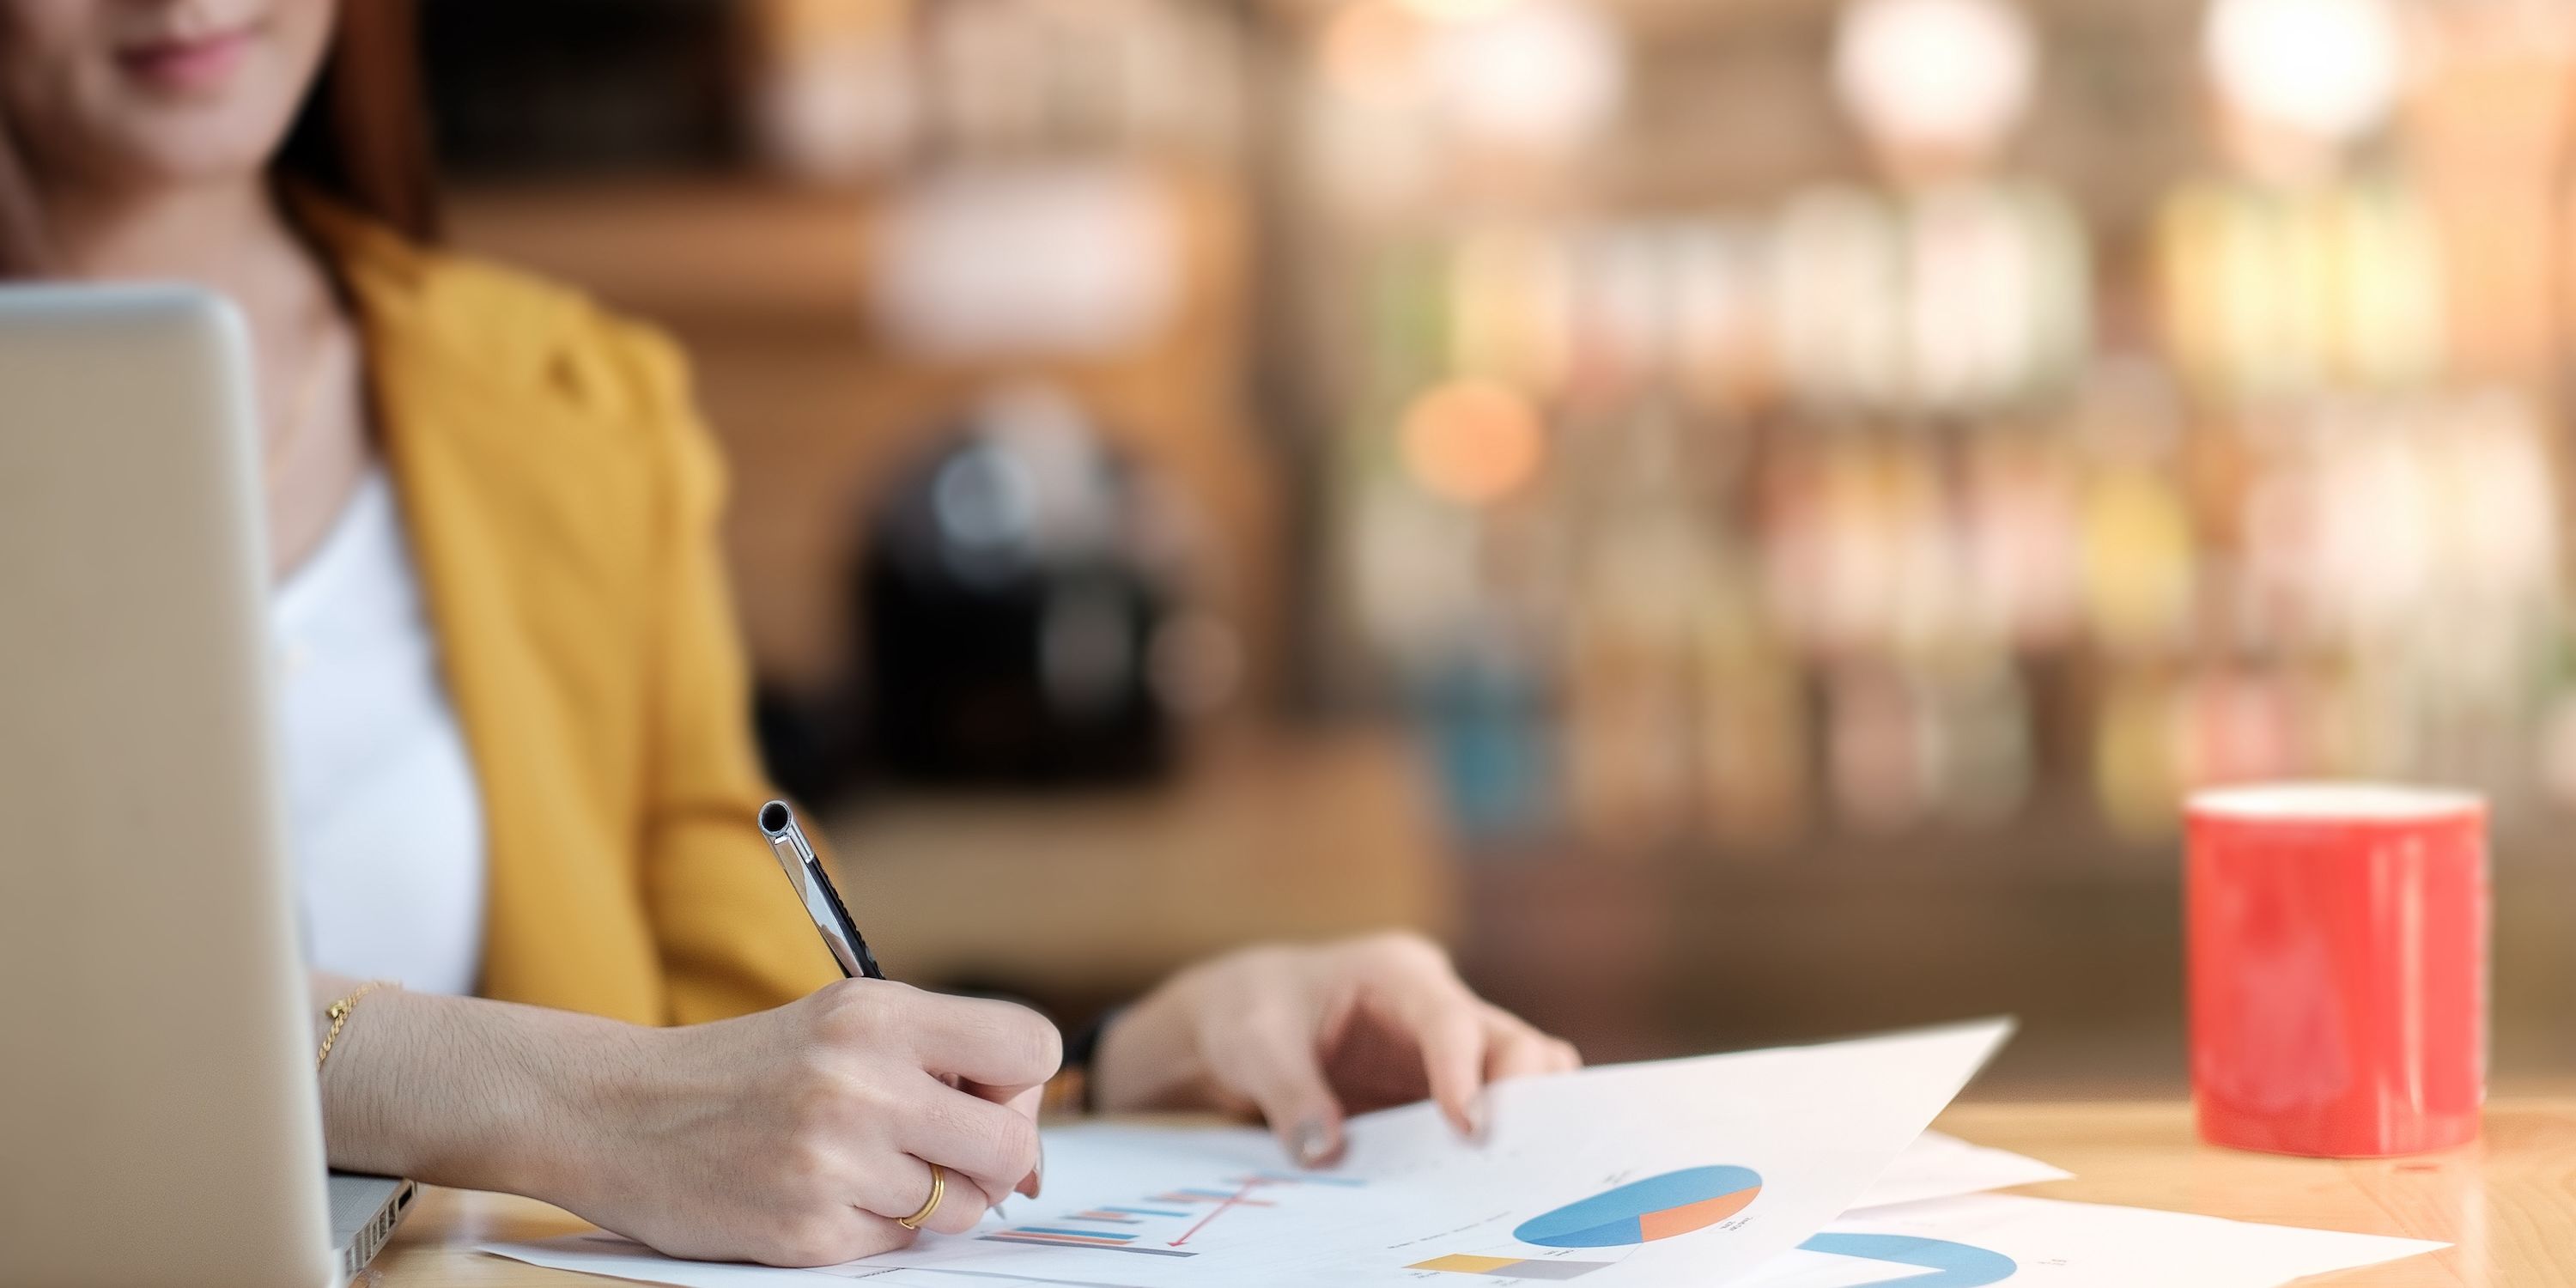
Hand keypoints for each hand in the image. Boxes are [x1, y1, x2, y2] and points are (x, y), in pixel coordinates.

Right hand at [560, 980, 1058, 1266]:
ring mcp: (834, 1161)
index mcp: (879, 1014)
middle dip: (996, 1159)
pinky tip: (826, 1195)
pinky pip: (899, 1246)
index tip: (987, 1095)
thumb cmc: (749, 1069)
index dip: (1023, 1083)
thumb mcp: (843, 1022)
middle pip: (1013, 1146)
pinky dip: (875, 1228)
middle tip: (948, 1153)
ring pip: (964, 1208)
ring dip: (936, 1202)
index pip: (1031, 1047)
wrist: (618, 1113)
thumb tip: (1031, 1144)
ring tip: (873, 1170)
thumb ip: (939, 1057)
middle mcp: (862, 1081)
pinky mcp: (809, 1231)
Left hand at [1091, 932, 1578, 1164]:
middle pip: (1512, 1042)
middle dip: (1525, 1094)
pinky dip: (1497, 1149)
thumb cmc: (1247, 1012)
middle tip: (1516, 1158)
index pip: (1449, 1019)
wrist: (1236, 1023)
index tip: (1469, 1127)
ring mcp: (1446, 1053)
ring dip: (1524, 1124)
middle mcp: (1437, 1006)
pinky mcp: (1438, 1095)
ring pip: (1521, 1079)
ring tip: (1516, 1179)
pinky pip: (1489, 1118)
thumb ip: (1288, 1094)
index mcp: (1396, 973)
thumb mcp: (1252, 1044)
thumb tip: (1327, 1153)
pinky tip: (1486, 1190)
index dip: (1463, 1071)